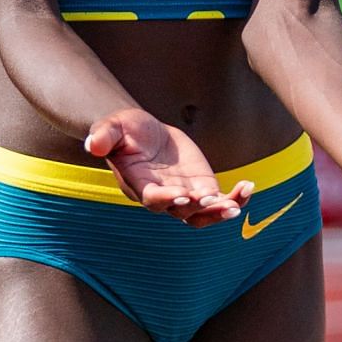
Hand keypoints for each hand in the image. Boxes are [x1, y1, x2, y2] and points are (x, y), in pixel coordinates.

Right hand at [84, 108, 252, 227]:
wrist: (143, 131)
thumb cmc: (124, 130)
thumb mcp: (112, 127)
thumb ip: (104, 136)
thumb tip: (92, 144)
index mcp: (140, 185)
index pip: (153, 199)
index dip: (167, 199)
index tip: (183, 194)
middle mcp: (163, 196)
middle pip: (181, 212)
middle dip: (199, 209)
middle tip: (216, 202)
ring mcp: (184, 194)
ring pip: (202, 214)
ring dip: (219, 212)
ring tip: (237, 205)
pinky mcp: (201, 187)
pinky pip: (219, 200)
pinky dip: (235, 198)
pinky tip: (248, 187)